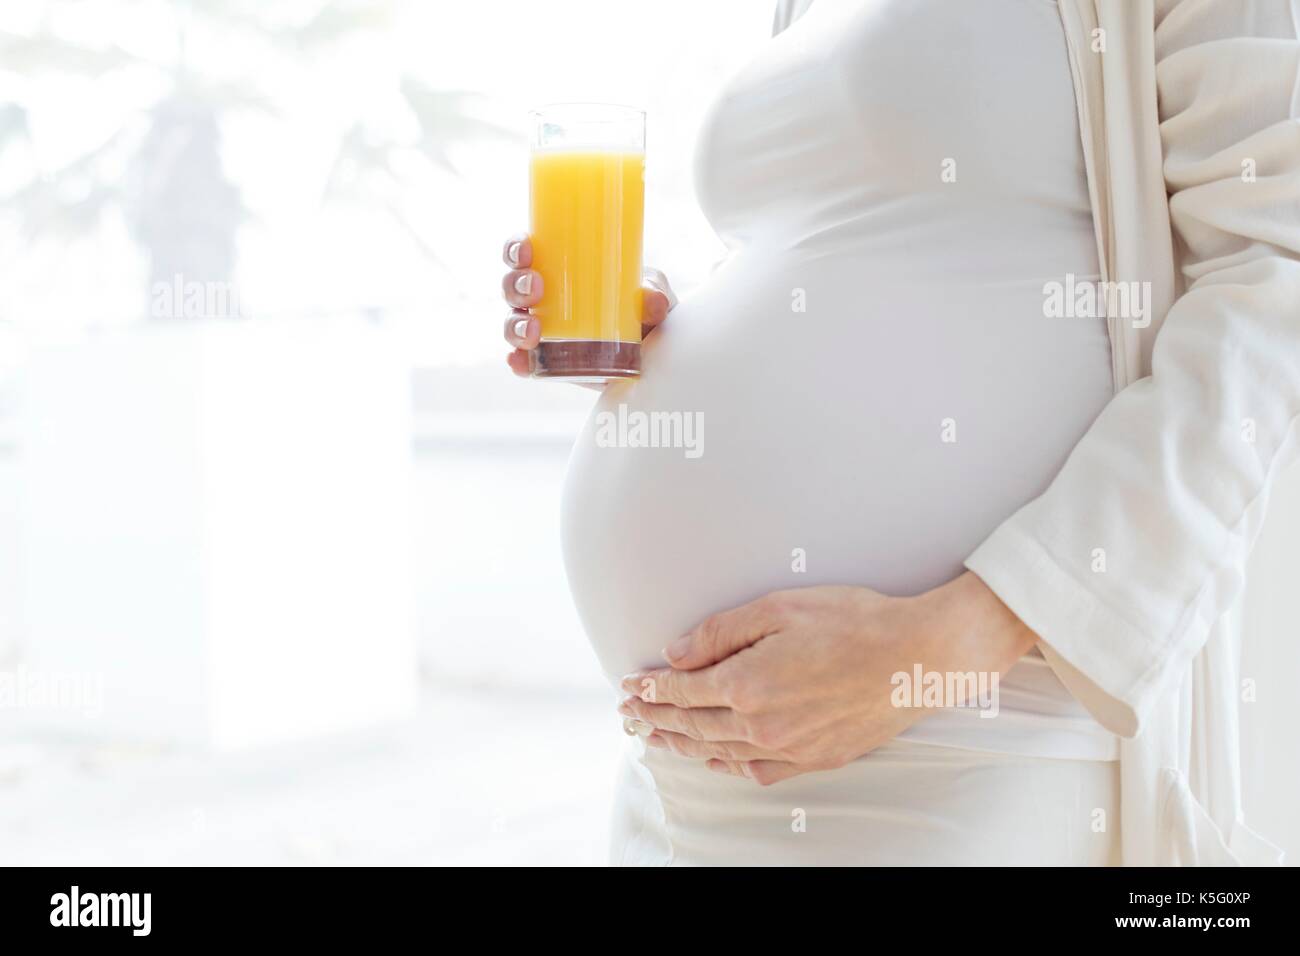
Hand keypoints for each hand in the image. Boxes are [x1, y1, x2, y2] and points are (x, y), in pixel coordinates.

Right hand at [500, 233, 675, 376]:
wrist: (652, 352)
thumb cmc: (643, 310)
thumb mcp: (652, 295)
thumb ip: (654, 292)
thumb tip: (653, 301)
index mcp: (559, 270)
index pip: (525, 253)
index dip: (516, 248)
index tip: (526, 250)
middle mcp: (542, 299)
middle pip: (512, 287)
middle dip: (516, 286)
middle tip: (535, 290)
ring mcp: (542, 332)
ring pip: (513, 323)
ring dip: (515, 324)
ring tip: (533, 331)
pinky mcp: (547, 363)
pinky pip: (524, 361)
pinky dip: (518, 361)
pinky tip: (521, 362)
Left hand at [617, 571, 1035, 785]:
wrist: (919, 657)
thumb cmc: (855, 622)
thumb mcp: (780, 608)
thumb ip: (721, 632)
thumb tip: (677, 653)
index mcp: (747, 683)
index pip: (682, 691)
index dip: (651, 689)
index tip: (630, 686)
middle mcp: (762, 723)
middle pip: (693, 726)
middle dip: (656, 718)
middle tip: (631, 714)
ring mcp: (789, 747)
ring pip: (720, 752)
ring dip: (683, 745)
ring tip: (658, 737)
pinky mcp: (816, 758)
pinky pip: (758, 770)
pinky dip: (729, 765)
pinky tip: (716, 759)